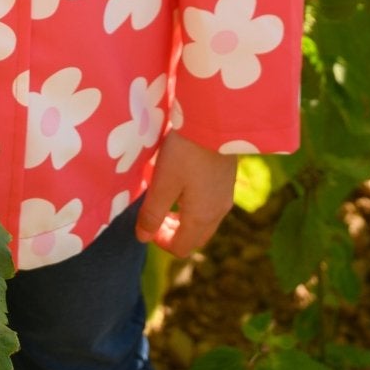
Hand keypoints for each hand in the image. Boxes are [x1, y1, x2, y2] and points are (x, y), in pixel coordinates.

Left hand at [135, 131, 237, 256]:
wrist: (215, 121)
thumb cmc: (185, 153)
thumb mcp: (163, 183)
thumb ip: (152, 213)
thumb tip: (142, 237)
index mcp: (201, 218)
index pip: (181, 248)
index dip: (160, 242)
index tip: (146, 223)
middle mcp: (218, 212)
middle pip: (195, 237)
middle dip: (174, 233)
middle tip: (156, 214)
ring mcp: (226, 195)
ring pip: (205, 221)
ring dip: (185, 218)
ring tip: (167, 197)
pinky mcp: (228, 179)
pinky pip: (211, 204)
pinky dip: (195, 204)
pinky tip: (183, 182)